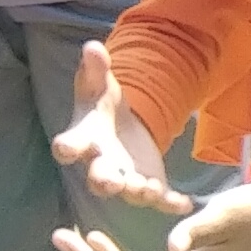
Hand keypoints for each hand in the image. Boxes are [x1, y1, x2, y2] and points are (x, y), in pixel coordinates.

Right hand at [49, 38, 190, 216]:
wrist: (123, 127)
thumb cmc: (102, 106)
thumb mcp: (100, 84)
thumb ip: (95, 68)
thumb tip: (92, 46)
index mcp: (84, 140)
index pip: (69, 145)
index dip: (66, 147)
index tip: (65, 148)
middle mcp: (101, 165)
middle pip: (98, 178)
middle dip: (104, 180)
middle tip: (110, 183)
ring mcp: (126, 178)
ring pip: (129, 192)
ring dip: (138, 192)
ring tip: (149, 191)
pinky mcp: (149, 184)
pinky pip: (160, 198)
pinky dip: (170, 203)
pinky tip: (186, 204)